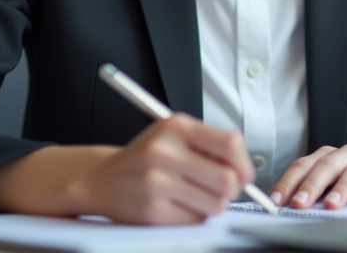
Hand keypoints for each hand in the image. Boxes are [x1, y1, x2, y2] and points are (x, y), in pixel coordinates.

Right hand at [71, 113, 253, 223]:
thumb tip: (244, 170)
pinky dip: (196, 216)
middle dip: (233, 188)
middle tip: (224, 188)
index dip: (244, 162)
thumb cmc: (146, 157)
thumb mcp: (173, 134)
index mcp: (175, 126)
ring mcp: (157, 183)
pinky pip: (196, 220)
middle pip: (227, 179)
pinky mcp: (153, 211)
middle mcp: (164, 152)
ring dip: (214, 204)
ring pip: (216, 203)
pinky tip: (181, 205)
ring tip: (199, 195)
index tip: (244, 173)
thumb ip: (209, 144)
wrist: (102, 179)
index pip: (230, 142)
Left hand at [270, 145, 346, 210]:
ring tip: (332, 206)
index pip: (304, 165)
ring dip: (342, 188)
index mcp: (330, 156)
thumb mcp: (336, 182)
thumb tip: (287, 209)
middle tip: (299, 204)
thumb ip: (317, 191)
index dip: (289, 182)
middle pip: (328, 166)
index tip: (276, 202)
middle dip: (311, 185)